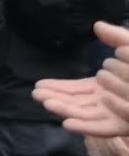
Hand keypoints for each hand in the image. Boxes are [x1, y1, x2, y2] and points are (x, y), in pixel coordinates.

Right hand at [34, 21, 128, 135]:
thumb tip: (96, 26)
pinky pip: (103, 129)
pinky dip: (84, 127)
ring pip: (85, 115)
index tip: (39, 86)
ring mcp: (117, 115)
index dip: (59, 88)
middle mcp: (109, 104)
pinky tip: (67, 123)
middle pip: (77, 104)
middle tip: (36, 94)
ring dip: (65, 111)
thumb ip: (118, 38)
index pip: (77, 90)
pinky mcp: (124, 124)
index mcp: (108, 89)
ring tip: (46, 103)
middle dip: (56, 99)